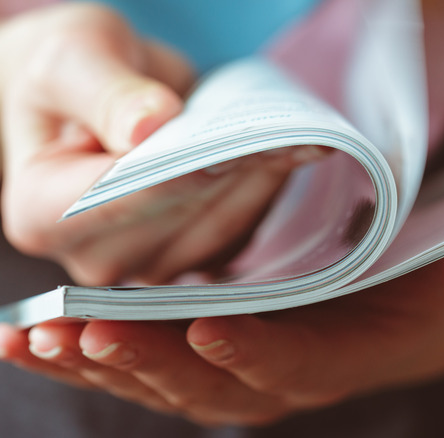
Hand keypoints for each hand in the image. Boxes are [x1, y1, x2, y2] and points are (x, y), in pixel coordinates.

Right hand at [0, 4, 322, 284]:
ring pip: (221, 228)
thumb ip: (104, 93)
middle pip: (178, 219)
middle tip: (279, 129)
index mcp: (40, 215)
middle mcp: (96, 257)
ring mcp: (150, 264)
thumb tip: (147, 128)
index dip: (177, 173)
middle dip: (231, 170)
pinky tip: (286, 151)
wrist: (96, 100)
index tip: (229, 144)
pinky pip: (243, 229)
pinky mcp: (196, 255)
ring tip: (293, 134)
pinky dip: (266, 187)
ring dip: (260, 180)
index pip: (118, 201)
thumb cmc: (75, 78)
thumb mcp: (72, 59)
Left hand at [0, 226, 443, 425]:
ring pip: (153, 380)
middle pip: (204, 383)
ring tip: (37, 334)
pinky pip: (129, 364)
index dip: (255, 355)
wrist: (375, 320)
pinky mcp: (188, 358)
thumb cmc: (401, 295)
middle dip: (148, 360)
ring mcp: (222, 374)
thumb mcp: (440, 276)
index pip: (290, 369)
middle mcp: (267, 381)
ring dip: (95, 361)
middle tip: (92, 327)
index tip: (213, 329)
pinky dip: (78, 354)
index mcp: (327, 363)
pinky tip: (27, 338)